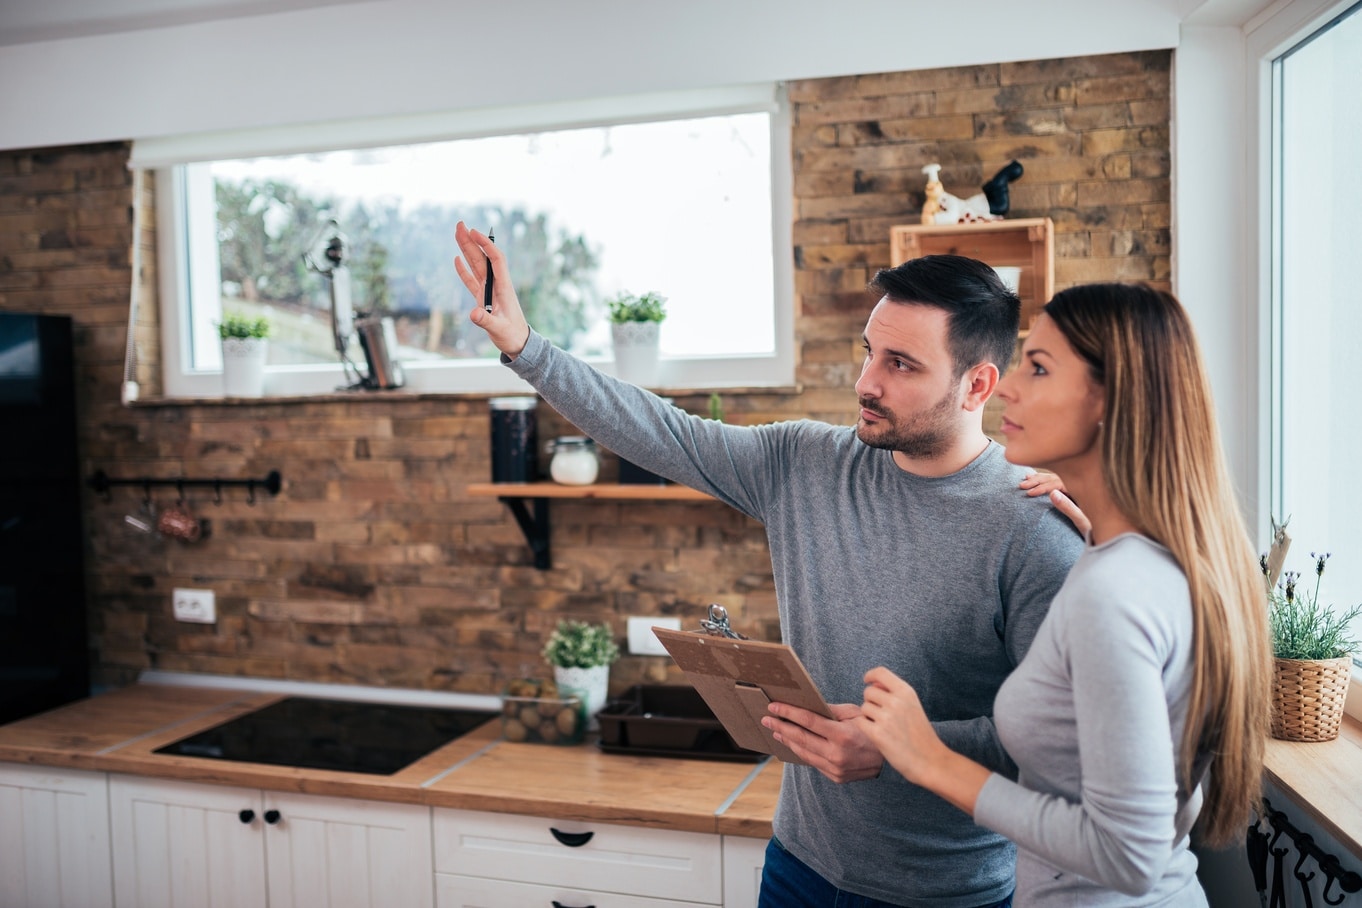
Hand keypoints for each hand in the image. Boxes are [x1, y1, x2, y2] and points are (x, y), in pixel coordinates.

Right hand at [453, 221, 529, 357]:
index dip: (485, 244)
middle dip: (471, 240)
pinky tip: (457, 259)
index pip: (495, 260)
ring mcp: (489, 291)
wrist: (519, 344)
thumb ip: (485, 321)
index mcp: (503, 288)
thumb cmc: (513, 336)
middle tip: (460, 224)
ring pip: (476, 265)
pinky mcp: (483, 298)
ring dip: (466, 249)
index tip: (474, 232)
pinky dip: (464, 270)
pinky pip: (472, 280)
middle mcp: (496, 285)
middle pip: (482, 258)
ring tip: (457, 233)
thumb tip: (473, 314)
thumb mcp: (499, 329)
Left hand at [763, 702, 883, 782]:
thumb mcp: (856, 714)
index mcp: (842, 735)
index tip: (773, 706)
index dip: (788, 713)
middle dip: (781, 727)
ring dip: (787, 740)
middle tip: (766, 719)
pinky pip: (813, 762)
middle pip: (801, 738)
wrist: (888, 760)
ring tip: (775, 730)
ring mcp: (835, 768)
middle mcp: (837, 754)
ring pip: (803, 752)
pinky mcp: (835, 777)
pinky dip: (801, 751)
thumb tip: (808, 705)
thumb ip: (831, 710)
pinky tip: (792, 743)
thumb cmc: (872, 730)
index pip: (808, 721)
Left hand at [858, 667, 990, 814]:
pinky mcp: (877, 733)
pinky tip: (878, 735)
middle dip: (871, 702)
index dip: (870, 675)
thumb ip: (894, 694)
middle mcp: (896, 701)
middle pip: (868, 692)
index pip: (880, 673)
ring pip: (864, 708)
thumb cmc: (921, 735)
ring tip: (885, 728)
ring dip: (869, 717)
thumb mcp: (913, 706)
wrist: (931, 761)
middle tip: (882, 716)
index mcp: (906, 692)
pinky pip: (860, 722)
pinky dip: (865, 728)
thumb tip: (872, 684)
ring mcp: (886, 717)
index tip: (867, 681)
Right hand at [1019, 471, 1090, 536]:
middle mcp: (1081, 484)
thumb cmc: (1096, 528)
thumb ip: (1068, 507)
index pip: (1057, 483)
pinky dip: (1046, 479)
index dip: (1042, 487)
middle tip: (1022, 486)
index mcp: (1082, 488)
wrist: (1108, 532)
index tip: (1029, 493)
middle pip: (1055, 477)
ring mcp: (1079, 486)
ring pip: (1056, 477)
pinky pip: (1058, 480)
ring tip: (1026, 478)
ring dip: (1040, 478)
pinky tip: (1038, 477)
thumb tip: (1052, 493)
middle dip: (1037, 481)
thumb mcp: (1082, 520)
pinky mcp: (1076, 490)